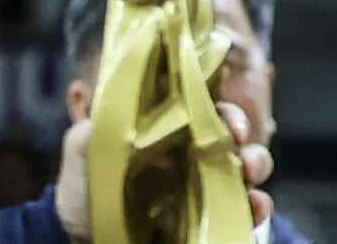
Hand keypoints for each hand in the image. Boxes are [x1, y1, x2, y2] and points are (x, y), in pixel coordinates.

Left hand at [57, 101, 272, 241]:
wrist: (79, 238)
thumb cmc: (84, 192)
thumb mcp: (83, 152)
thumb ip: (95, 128)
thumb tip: (110, 105)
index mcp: (173, 133)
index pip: (210, 111)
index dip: (226, 113)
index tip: (229, 124)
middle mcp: (196, 156)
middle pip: (235, 138)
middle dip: (247, 139)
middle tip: (241, 150)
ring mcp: (206, 188)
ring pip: (248, 168)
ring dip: (257, 166)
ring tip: (248, 177)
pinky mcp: (211, 219)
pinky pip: (244, 211)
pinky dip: (257, 207)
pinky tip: (254, 207)